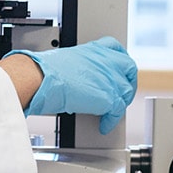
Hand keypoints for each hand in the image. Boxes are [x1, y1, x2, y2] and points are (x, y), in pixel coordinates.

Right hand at [11, 36, 137, 132]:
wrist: (44, 78)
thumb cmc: (46, 70)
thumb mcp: (67, 59)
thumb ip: (81, 65)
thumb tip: (78, 76)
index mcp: (94, 49)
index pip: (115, 48)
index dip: (120, 59)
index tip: (119, 67)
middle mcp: (106, 61)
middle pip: (129, 69)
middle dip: (128, 81)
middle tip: (121, 92)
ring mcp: (110, 78)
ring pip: (125, 92)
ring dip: (120, 103)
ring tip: (112, 111)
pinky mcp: (109, 97)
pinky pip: (117, 112)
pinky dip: (111, 120)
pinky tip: (104, 124)